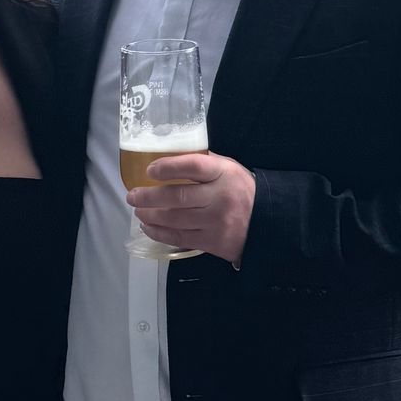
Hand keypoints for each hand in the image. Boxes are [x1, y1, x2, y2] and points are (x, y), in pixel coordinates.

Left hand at [128, 153, 255, 264]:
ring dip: (150, 216)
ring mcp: (215, 222)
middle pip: (178, 197)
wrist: (268, 222)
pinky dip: (159, 233)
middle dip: (149, 197)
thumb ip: (204, 164)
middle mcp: (219, 198)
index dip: (168, 167)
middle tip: (132, 196)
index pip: (193, 166)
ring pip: (175, 220)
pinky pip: (179, 238)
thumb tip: (170, 158)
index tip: (149, 170)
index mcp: (223, 174)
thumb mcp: (229, 169)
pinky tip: (148, 227)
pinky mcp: (212, 242)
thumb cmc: (242, 190)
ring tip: (138, 211)